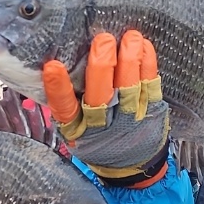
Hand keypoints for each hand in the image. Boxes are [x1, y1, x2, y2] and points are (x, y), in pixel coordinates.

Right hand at [42, 30, 170, 187]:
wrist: (132, 165)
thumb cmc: (98, 138)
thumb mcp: (76, 128)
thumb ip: (68, 101)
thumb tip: (58, 60)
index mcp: (77, 128)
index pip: (64, 107)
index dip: (58, 88)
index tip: (53, 66)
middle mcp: (103, 125)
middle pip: (100, 96)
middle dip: (102, 67)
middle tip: (103, 41)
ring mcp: (129, 119)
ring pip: (130, 88)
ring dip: (130, 60)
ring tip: (130, 38)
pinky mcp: (150, 112)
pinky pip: (151, 85)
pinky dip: (148, 64)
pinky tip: (144, 47)